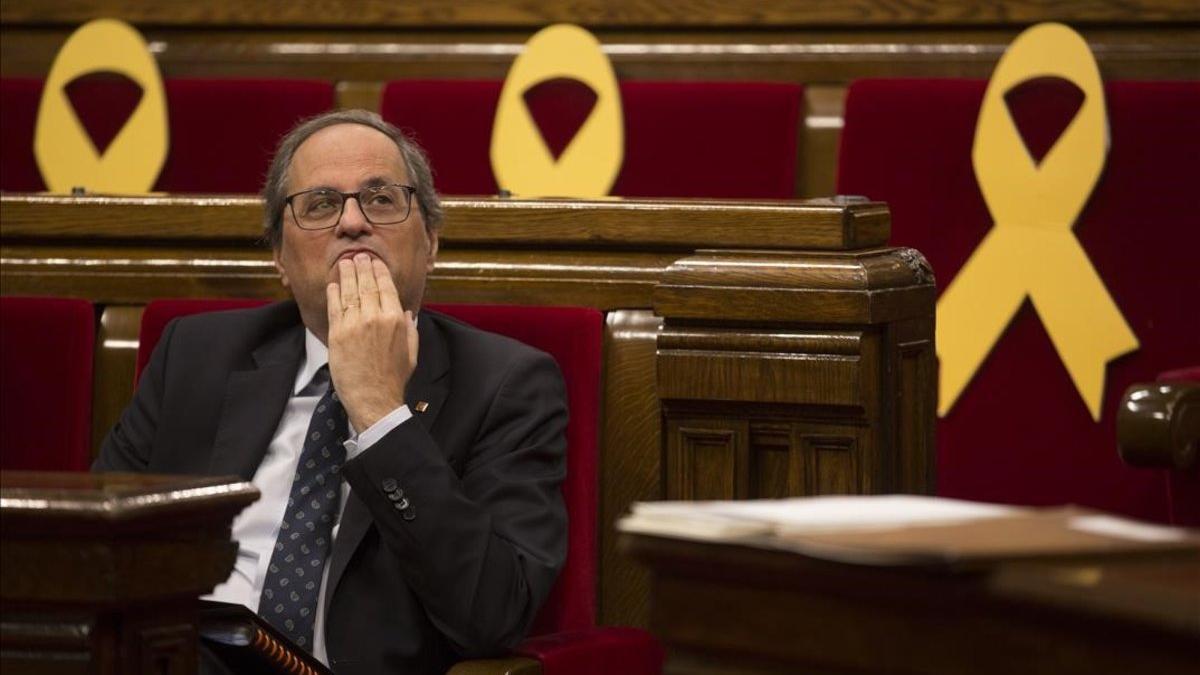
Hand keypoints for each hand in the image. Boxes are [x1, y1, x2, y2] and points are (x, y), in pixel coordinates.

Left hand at [325, 253, 418, 431]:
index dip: (379, 271)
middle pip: (367, 285)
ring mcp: (355, 325)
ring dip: (347, 275)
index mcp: (396, 320)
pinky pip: (335, 307)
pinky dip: (334, 293)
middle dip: (362, 267)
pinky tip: (334, 284)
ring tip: (345, 263)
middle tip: (357, 256)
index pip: (386, 287)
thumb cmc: (394, 379)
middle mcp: (376, 317)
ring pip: (350, 292)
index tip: (374, 261)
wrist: (374, 398)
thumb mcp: (411, 353)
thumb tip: (408, 313)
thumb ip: (410, 329)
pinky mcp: (338, 334)